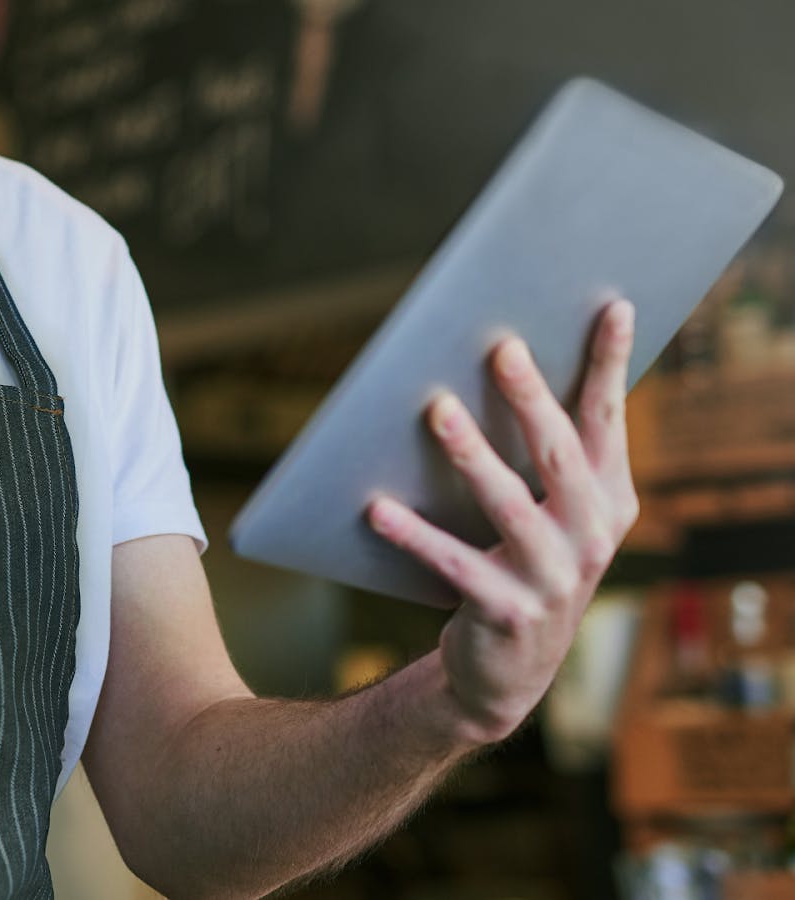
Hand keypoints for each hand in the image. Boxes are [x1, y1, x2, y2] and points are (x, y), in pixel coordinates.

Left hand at [366, 298, 639, 746]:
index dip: (609, 364)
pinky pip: (453, 563)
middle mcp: (591, 537)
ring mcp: (553, 578)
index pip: (607, 419)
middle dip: (531, 399)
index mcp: (609, 501)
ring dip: (470, 455)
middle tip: (501, 349)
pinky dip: (413, 534)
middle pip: (558, 455)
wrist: (506, 673)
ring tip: (435, 410)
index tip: (610, 305)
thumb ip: (549, 452)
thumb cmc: (521, 566)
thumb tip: (507, 359)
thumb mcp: (553, 514)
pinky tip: (376, 507)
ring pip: (508, 505)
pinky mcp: (507, 613)